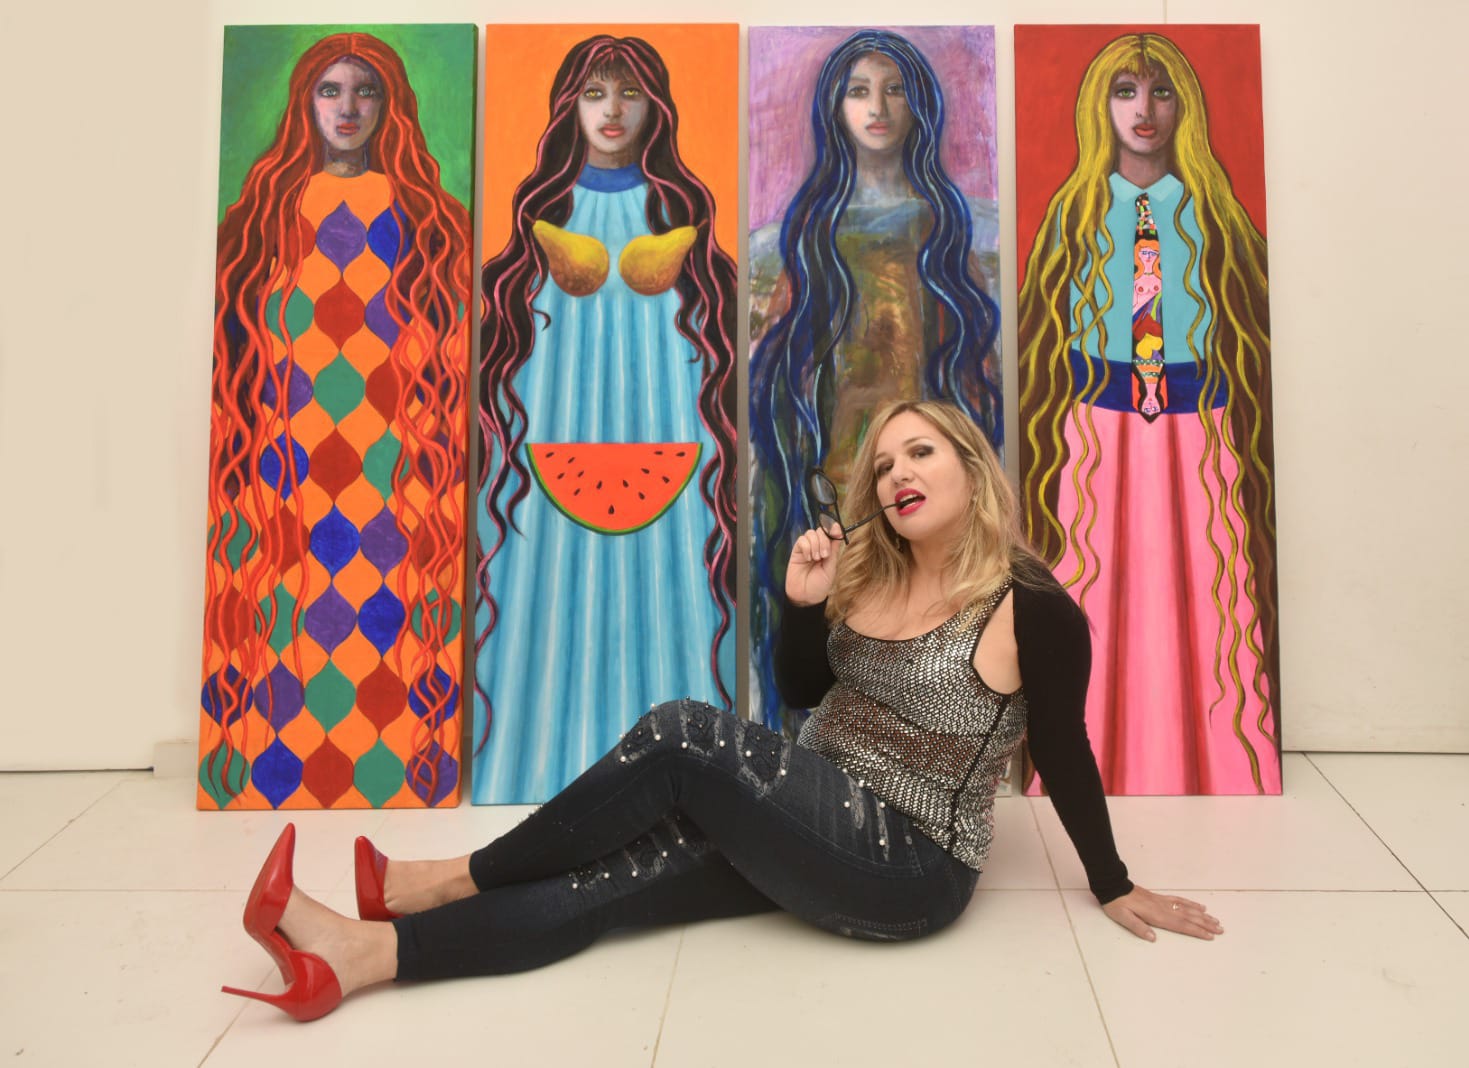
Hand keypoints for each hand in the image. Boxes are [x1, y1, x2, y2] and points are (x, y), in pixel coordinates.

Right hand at [784, 526, 843, 605]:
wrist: (806, 597)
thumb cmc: (820, 584)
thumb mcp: (831, 566)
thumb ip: (833, 548)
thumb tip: (837, 527)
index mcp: (829, 550)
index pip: (830, 532)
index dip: (833, 530)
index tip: (836, 531)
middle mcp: (817, 547)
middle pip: (820, 531)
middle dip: (824, 541)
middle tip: (824, 556)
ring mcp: (806, 548)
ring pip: (810, 533)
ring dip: (815, 545)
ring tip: (816, 559)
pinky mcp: (796, 552)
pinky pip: (801, 540)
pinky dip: (806, 547)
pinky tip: (808, 558)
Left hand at [1101, 886, 1223, 941]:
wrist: (1113, 887)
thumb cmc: (1117, 905)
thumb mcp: (1124, 918)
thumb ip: (1138, 928)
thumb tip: (1153, 938)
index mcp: (1156, 916)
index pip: (1180, 925)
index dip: (1196, 931)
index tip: (1210, 936)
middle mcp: (1163, 908)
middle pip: (1188, 917)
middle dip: (1205, 924)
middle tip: (1221, 930)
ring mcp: (1163, 902)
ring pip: (1187, 909)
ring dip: (1202, 915)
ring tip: (1216, 920)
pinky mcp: (1160, 898)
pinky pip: (1179, 900)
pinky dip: (1191, 903)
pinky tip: (1200, 906)